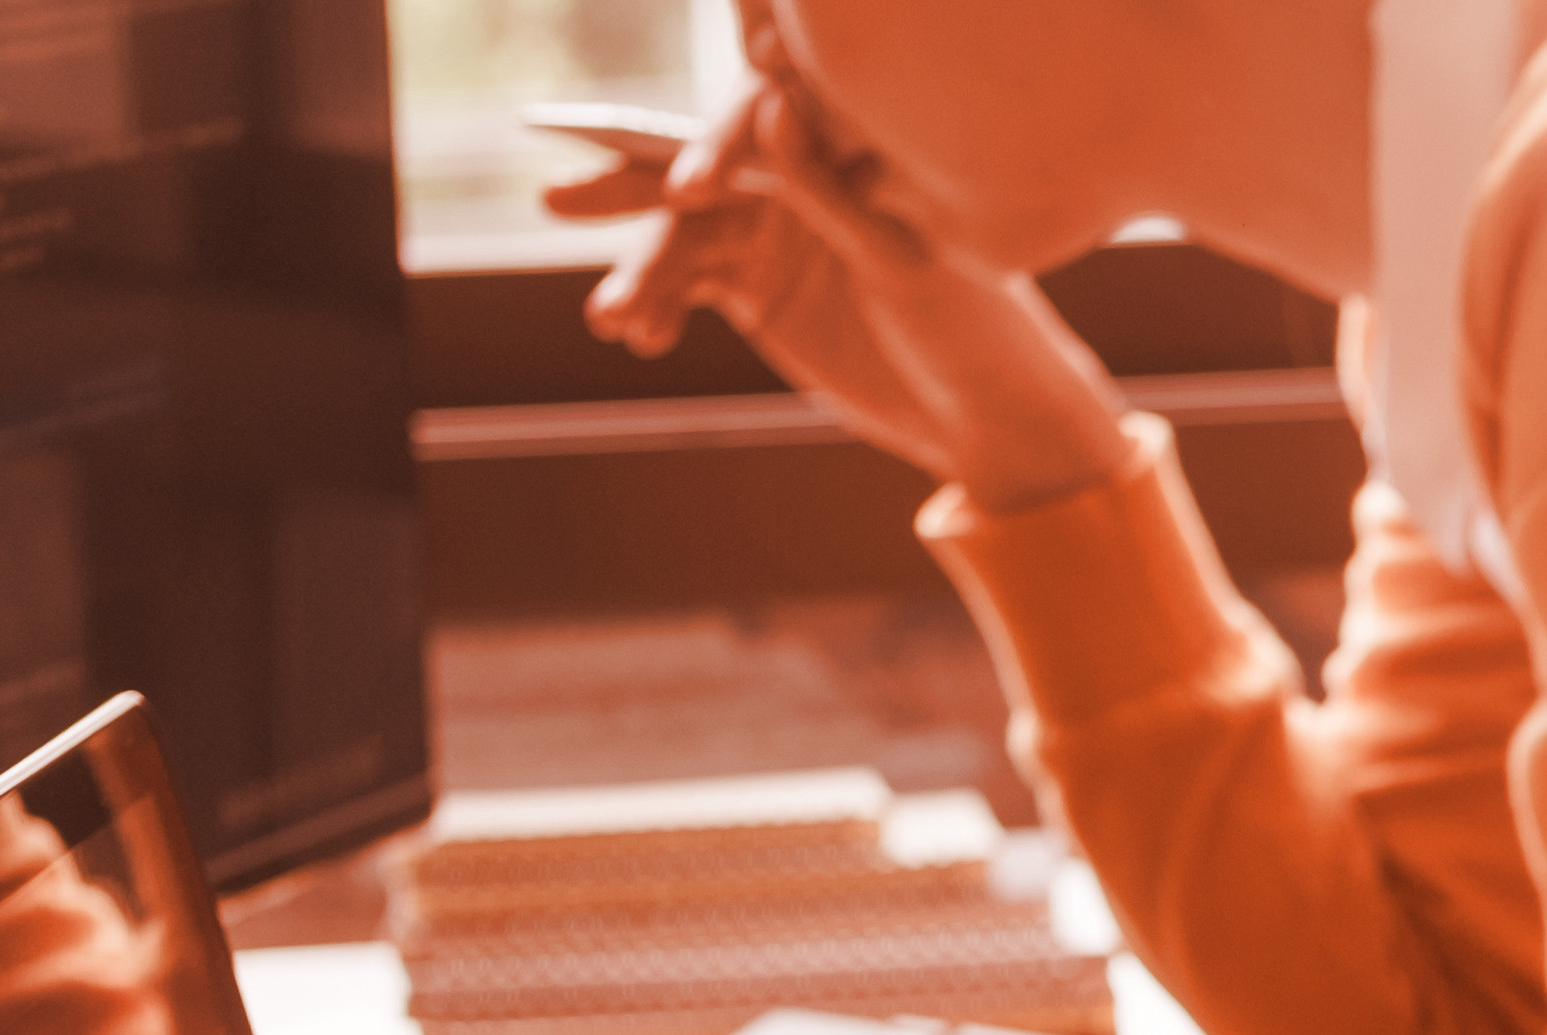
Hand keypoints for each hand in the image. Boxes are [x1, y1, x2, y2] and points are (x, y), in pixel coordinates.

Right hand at [553, 72, 1136, 513]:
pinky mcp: (756, 284)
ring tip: (609, 317)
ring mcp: (772, 227)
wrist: (990, 415)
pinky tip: (637, 336)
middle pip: (698, 167)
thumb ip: (826, 188)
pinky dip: (659, 306)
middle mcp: (799, 173)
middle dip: (626, 186)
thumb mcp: (901, 258)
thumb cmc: (978, 326)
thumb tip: (762, 106)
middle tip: (555, 200)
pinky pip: (687, 283)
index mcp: (844, 146)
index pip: (755, 125)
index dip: (698, 143)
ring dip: (641, 271)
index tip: (657, 177)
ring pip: (684, 235)